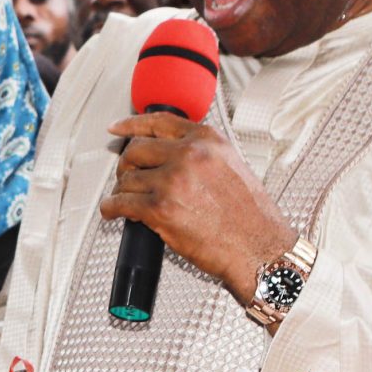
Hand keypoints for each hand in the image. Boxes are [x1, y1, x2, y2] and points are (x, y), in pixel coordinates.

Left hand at [101, 114, 295, 299]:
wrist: (259, 248)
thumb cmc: (250, 217)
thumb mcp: (231, 166)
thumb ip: (201, 154)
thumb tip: (171, 154)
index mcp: (207, 140)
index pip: (158, 122)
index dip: (132, 125)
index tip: (118, 128)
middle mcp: (188, 155)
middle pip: (136, 149)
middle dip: (127, 165)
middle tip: (128, 176)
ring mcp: (173, 181)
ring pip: (127, 178)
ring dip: (123, 191)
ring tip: (126, 200)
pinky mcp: (160, 209)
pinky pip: (121, 203)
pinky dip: (111, 208)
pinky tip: (114, 212)